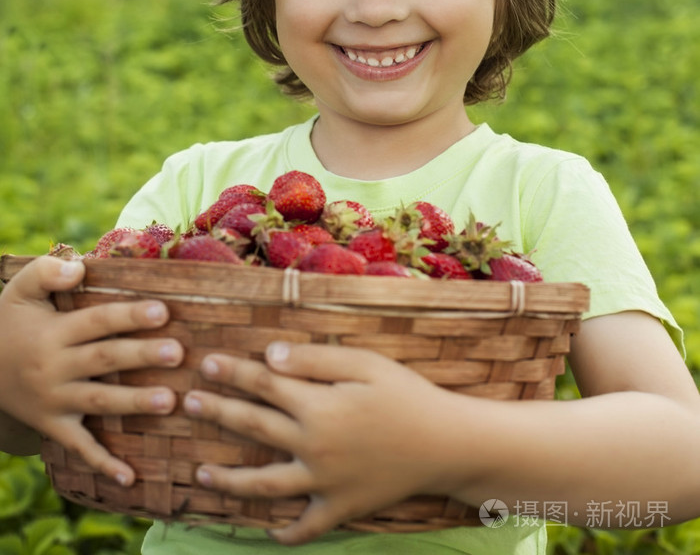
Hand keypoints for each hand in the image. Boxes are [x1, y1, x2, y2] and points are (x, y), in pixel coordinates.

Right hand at [0, 255, 183, 485]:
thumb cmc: (12, 321)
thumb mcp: (20, 290)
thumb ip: (47, 272)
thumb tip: (79, 267)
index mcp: (54, 332)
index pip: (97, 322)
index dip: (129, 316)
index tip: (163, 311)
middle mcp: (55, 368)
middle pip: (104, 360)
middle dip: (141, 356)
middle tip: (177, 353)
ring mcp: (55, 401)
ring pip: (98, 402)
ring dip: (133, 403)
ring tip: (169, 401)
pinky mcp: (54, 426)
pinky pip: (78, 447)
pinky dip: (103, 463)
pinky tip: (131, 476)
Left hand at [183, 341, 467, 544]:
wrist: (447, 444)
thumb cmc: (407, 395)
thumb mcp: (364, 364)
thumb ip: (314, 359)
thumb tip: (270, 355)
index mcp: (317, 407)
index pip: (263, 385)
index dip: (232, 372)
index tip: (206, 364)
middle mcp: (311, 447)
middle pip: (252, 428)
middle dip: (217, 413)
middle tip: (189, 404)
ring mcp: (322, 484)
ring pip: (262, 486)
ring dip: (226, 480)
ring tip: (200, 473)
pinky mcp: (340, 509)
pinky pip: (303, 527)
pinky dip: (283, 532)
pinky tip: (266, 529)